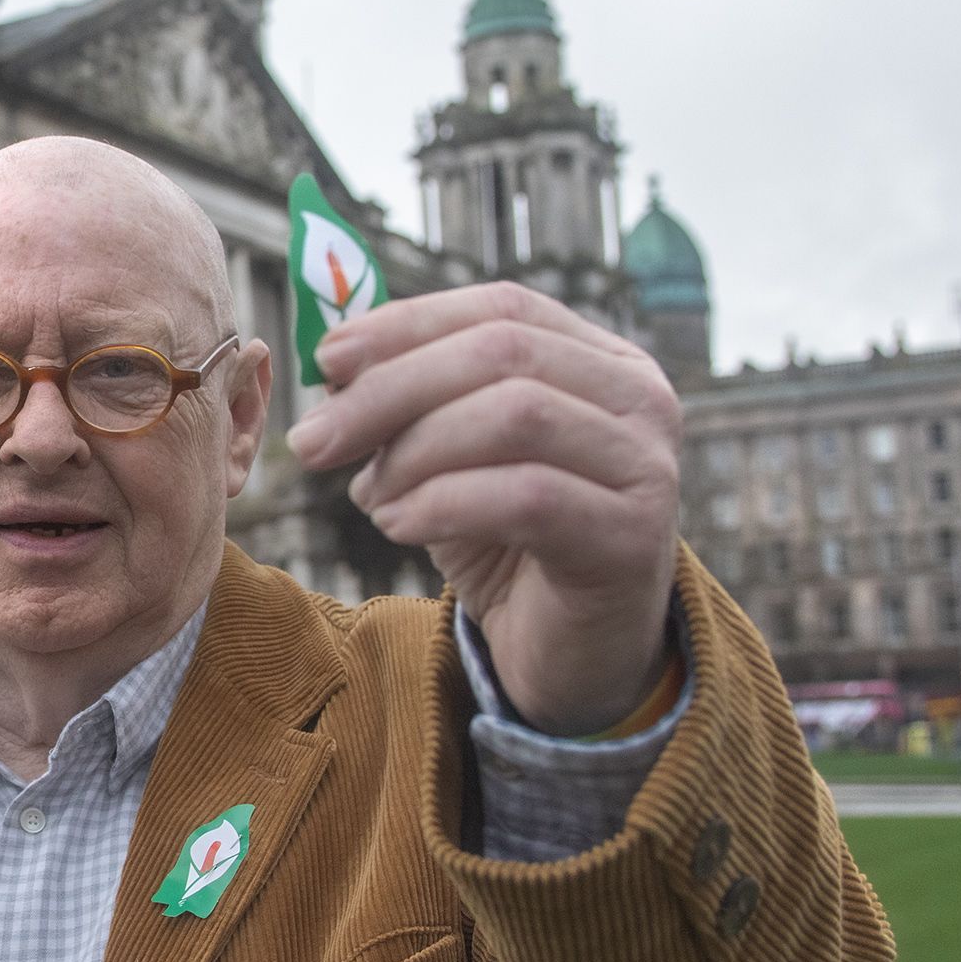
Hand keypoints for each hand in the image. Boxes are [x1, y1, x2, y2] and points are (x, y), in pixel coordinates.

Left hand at [288, 283, 681, 733]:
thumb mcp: (451, 459)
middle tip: (315, 441)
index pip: (502, 308)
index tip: (326, 360)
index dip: (407, 324)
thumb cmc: (509, 543)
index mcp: (601, 361)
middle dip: (390, 390)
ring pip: (514, 415)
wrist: (573, 653)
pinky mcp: (631, 537)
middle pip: (502, 352)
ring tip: (369, 495)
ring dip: (414, 451)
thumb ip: (409, 404)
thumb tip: (333, 365)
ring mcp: (645, 465)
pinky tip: (398, 526)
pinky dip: (442, 503)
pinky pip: (525, 496)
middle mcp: (640, 399)